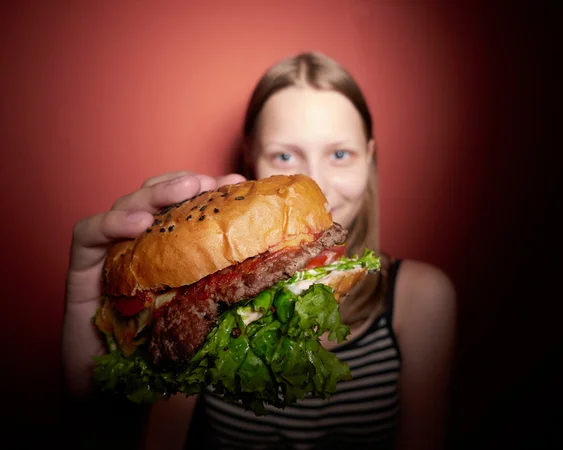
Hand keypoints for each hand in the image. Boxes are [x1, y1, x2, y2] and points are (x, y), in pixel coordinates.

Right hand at [61, 171, 245, 398]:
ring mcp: (109, 258)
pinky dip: (110, 224)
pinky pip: (87, 236)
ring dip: (154, 194)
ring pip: (126, 208)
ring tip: (184, 190)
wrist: (115, 402)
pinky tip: (136, 225)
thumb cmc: (164, 361)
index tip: (237, 185)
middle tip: (209, 181)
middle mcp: (139, 250)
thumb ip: (229, 297)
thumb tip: (278, 278)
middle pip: (156, 200)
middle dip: (182, 184)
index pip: (186, 211)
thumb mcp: (205, 322)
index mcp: (169, 256)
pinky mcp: (81, 274)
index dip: (209, 193)